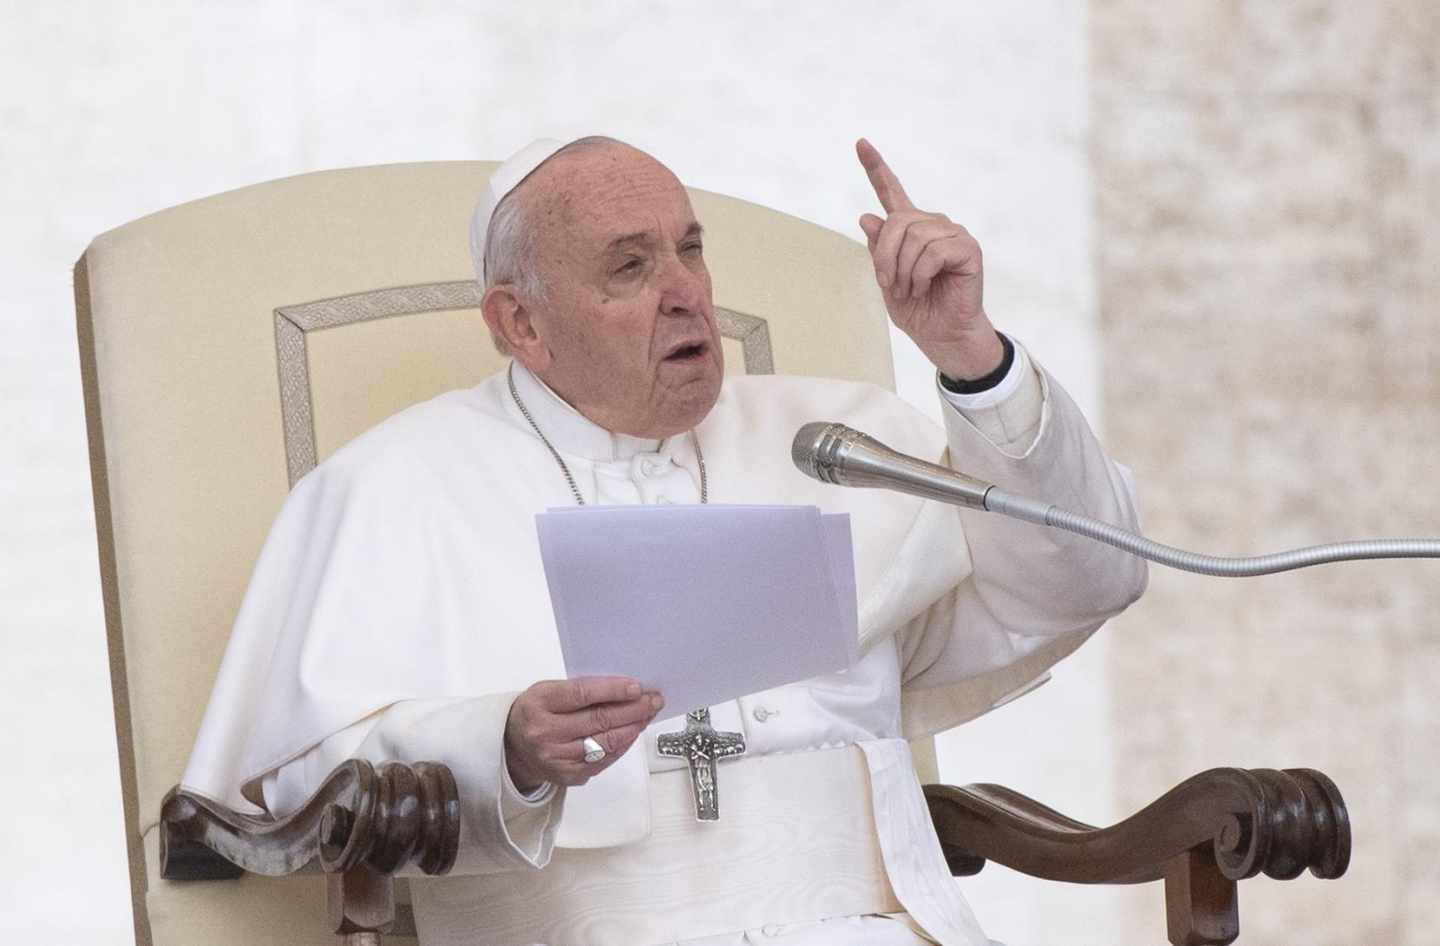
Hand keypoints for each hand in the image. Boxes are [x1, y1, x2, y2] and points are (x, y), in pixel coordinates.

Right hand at [504, 676, 663, 791]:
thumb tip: (623, 688)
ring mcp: (557, 758)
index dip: (612, 690)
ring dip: (633, 727)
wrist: (513, 749)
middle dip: (632, 709)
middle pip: (599, 720)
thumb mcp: (547, 691)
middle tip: (653, 700)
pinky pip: (604, 759)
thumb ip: (580, 689)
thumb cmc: (536, 712)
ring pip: (606, 742)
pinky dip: (623, 744)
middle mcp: (545, 733)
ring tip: (647, 714)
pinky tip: (633, 732)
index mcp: (539, 704)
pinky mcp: (569, 776)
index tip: (636, 687)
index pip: (581, 694)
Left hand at [856, 138, 1004, 379]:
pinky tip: (927, 286)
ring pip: (913, 237)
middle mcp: (932, 224)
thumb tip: (867, 216)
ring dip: (903, 271)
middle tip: (889, 284)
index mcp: (910, 229)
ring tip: (911, 289)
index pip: (891, 193)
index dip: (875, 168)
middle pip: (897, 221)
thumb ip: (878, 250)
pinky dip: (921, 274)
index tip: (860, 144)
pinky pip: (933, 252)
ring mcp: (951, 233)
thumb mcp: (886, 280)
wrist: (942, 335)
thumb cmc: (917, 309)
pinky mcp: (967, 248)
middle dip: (885, 257)